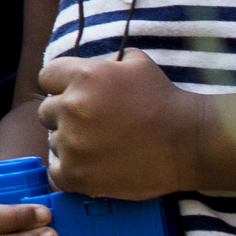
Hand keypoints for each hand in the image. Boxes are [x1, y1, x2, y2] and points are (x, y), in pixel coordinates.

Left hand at [38, 47, 208, 200]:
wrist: (189, 142)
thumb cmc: (165, 101)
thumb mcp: (136, 64)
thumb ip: (106, 62)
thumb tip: (93, 65)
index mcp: (82, 76)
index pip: (46, 78)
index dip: (60, 87)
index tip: (77, 97)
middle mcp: (71, 107)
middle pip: (47, 112)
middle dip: (65, 117)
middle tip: (94, 125)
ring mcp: (72, 142)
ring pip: (54, 142)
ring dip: (71, 145)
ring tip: (103, 147)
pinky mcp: (77, 174)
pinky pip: (56, 172)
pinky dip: (70, 172)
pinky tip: (91, 167)